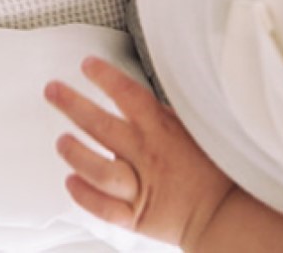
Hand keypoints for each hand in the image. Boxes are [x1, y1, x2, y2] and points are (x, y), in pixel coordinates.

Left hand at [46, 56, 232, 247]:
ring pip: (98, 168)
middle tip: (52, 91)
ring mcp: (140, 186)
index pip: (128, 95)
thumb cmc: (220, 172)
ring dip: (75, 152)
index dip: (105, 76)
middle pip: (101, 125)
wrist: (231, 215)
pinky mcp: (138, 216)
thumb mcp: (200, 132)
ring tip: (61, 141)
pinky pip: (104, 207)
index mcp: (163, 131)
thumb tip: (146, 100)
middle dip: (72, 104)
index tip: (87, 65)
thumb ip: (170, 117)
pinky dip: (85, 195)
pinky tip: (70, 182)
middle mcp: (147, 155)